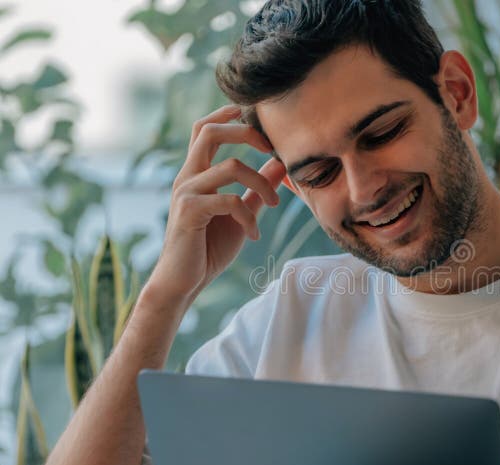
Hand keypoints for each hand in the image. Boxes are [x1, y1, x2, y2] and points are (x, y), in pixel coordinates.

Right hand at [147, 105, 284, 302]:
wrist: (184, 281)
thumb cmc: (210, 247)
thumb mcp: (241, 212)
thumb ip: (257, 188)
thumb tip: (279, 164)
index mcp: (196, 172)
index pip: (205, 129)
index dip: (225, 114)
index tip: (250, 112)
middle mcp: (187, 176)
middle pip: (210, 131)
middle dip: (245, 133)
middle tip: (272, 149)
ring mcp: (186, 192)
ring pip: (231, 165)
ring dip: (262, 184)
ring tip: (275, 205)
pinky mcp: (189, 212)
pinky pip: (229, 200)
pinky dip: (249, 216)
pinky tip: (254, 234)